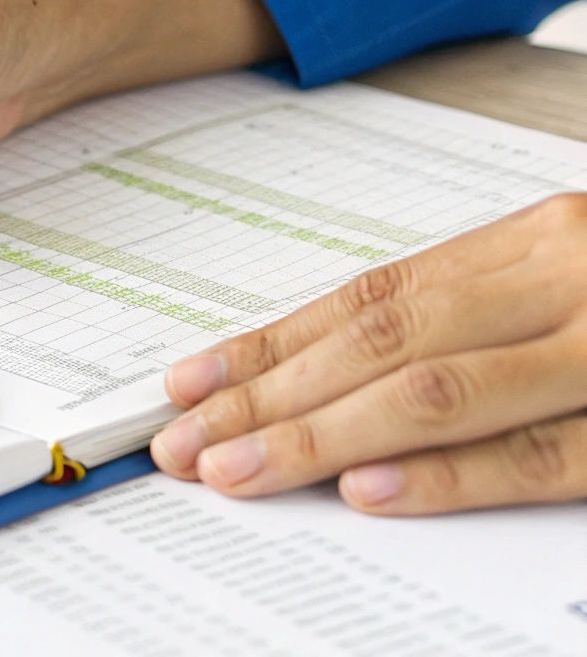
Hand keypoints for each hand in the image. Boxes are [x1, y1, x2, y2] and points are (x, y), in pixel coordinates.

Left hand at [152, 193, 586, 513]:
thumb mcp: (569, 277)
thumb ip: (472, 311)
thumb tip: (326, 367)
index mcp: (537, 242)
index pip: (372, 298)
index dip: (271, 345)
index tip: (190, 383)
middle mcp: (564, 284)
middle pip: (381, 342)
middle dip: (267, 397)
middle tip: (184, 441)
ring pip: (436, 394)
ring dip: (320, 438)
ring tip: (235, 469)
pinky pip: (536, 458)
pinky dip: (444, 475)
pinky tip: (364, 489)